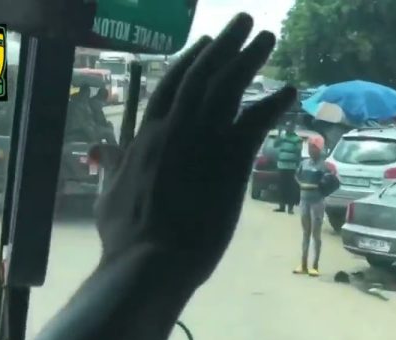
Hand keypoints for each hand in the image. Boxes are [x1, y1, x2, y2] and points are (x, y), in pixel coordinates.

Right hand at [90, 14, 295, 285]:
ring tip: (267, 36)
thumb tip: (105, 149)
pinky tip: (290, 90)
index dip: (190, 61)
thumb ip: (113, 166)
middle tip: (244, 22)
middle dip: (225, 44)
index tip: (206, 43)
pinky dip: (274, 103)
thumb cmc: (127, 237)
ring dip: (250, 58)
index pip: (170, 86)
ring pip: (229, 88)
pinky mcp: (230, 159)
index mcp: (146, 135)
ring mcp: (203, 140)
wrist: (152, 260)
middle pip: (203, 75)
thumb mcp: (109, 195)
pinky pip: (256, 122)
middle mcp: (175, 128)